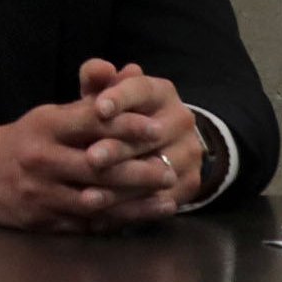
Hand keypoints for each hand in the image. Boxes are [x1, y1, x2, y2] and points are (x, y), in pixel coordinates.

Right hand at [0, 96, 161, 233]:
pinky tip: (146, 213)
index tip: (158, 127)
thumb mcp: (52, 115)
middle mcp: (39, 158)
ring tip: (168, 193)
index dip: (126, 123)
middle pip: (97, 165)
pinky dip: (121, 219)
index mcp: (44, 126)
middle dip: (139, 168)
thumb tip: (129, 72)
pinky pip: (88, 223)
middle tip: (172, 167)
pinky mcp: (43, 221)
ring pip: (96, 199)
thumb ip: (93, 100)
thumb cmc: (28, 140)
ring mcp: (40, 192)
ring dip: (135, 198)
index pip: (89, 121)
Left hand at [76, 57, 204, 216]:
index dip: (120, 98)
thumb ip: (97, 82)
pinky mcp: (189, 183)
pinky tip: (106, 214)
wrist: (159, 143)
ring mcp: (190, 153)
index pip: (141, 90)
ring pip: (156, 170)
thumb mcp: (105, 96)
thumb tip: (98, 67)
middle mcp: (181, 120)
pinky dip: (132, 207)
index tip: (98, 109)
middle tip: (91, 158)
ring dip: (123, 183)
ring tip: (91, 194)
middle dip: (118, 147)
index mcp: (160, 91)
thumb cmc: (117, 114)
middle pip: (149, 134)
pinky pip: (160, 198)